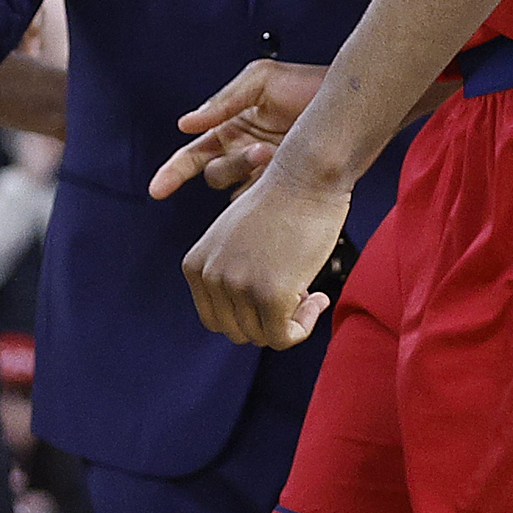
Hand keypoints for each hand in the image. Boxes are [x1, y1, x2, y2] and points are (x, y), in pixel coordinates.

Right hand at [152, 58, 326, 198]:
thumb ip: (222, 101)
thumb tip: (186, 124)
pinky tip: (284, 172)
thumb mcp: (261, 79)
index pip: (192, 156)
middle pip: (214, 174)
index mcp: (229, 128)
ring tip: (277, 154)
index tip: (157, 189)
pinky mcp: (284, 185)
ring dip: (251, 175)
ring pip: (236, 190)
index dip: (172, 173)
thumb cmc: (307, 85)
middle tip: (261, 151)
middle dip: (233, 164)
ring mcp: (263, 172)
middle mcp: (241, 152)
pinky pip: (261, 200)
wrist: (350, 103)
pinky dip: (266, 191)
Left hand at [183, 159, 352, 348]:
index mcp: (195, 265)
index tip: (275, 297)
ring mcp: (238, 285)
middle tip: (298, 298)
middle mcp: (210, 276)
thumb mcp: (236, 238)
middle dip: (269, 322)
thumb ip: (230, 274)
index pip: (216, 320)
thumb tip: (248, 322)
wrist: (306, 175)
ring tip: (310, 294)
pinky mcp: (269, 293)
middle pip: (237, 332)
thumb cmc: (282, 201)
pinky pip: (284, 337)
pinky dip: (304, 327)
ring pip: (262, 337)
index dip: (249, 317)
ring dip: (291, 323)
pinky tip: (317, 300)